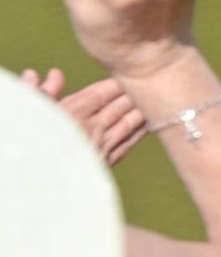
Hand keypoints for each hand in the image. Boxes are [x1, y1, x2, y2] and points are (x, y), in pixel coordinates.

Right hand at [20, 68, 147, 165]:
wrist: (38, 183)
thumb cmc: (29, 143)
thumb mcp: (31, 114)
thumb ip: (42, 93)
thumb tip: (53, 74)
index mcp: (70, 114)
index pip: (99, 94)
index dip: (115, 84)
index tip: (128, 73)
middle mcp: (88, 129)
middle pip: (118, 106)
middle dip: (133, 94)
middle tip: (151, 81)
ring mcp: (99, 147)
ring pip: (127, 123)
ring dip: (141, 110)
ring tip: (156, 97)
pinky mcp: (104, 162)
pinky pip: (128, 143)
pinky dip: (140, 131)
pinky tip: (150, 122)